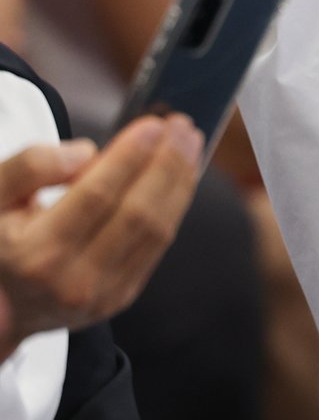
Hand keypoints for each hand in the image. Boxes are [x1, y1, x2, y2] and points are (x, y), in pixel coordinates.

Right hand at [0, 115, 202, 362]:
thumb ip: (29, 167)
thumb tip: (85, 152)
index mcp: (35, 254)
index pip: (96, 196)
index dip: (129, 157)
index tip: (153, 124)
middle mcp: (73, 279)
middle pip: (137, 213)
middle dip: (166, 163)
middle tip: (180, 125)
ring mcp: (104, 294)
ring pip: (157, 229)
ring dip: (179, 181)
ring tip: (188, 142)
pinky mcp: (123, 295)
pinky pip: (158, 244)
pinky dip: (175, 205)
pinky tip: (181, 175)